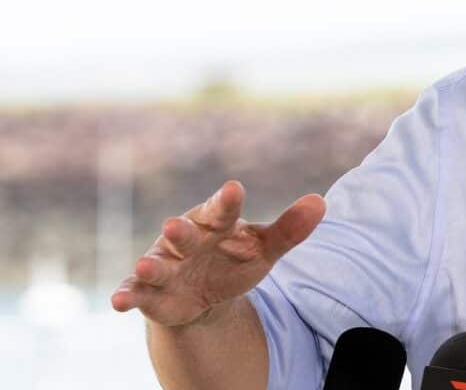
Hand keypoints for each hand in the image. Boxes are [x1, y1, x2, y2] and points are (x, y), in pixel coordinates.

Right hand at [111, 180, 324, 326]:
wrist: (206, 294)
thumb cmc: (235, 259)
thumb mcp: (265, 248)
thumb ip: (290, 229)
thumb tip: (321, 202)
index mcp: (215, 223)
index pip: (222, 210)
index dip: (227, 201)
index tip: (234, 189)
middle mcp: (186, 240)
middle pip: (183, 234)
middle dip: (180, 232)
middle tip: (174, 225)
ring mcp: (165, 266)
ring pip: (156, 265)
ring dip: (150, 267)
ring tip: (145, 267)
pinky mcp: (150, 292)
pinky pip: (136, 293)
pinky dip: (127, 296)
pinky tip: (119, 301)